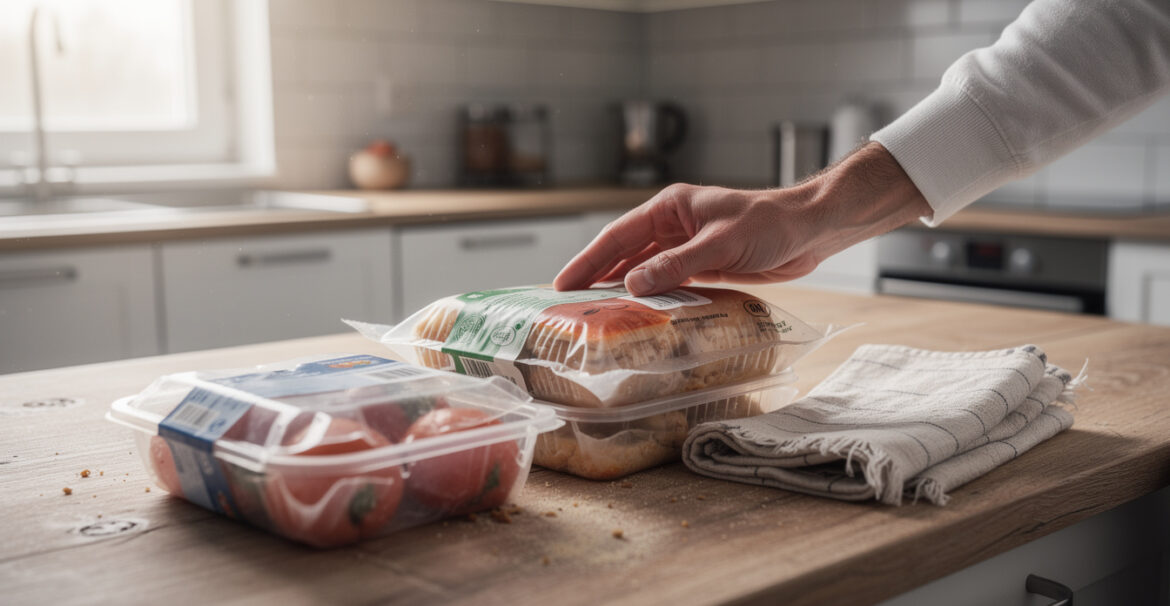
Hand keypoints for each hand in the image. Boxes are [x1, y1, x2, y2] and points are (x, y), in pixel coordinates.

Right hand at [554, 143, 931, 295]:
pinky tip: (640, 316)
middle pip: (625, 253)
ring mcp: (688, 246)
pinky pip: (669, 283)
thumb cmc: (770, 224)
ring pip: (644, 270)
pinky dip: (653, 298)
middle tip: (569, 305)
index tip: (563, 283)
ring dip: (623, 291)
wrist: (810, 231)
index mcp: (671, 208)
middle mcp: (674, 225)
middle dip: (597, 277)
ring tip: (597, 315)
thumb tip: (632, 284)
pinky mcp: (704, 265)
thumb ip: (677, 264)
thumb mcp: (720, 243)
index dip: (589, 260)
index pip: (618, 235)